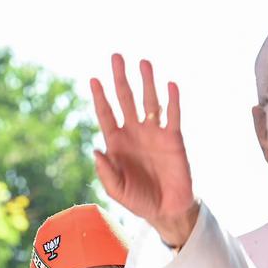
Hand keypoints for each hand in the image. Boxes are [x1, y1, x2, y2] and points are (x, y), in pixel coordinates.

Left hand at [90, 53, 197, 246]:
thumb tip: (96, 151)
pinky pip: (173, 116)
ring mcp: (154, 133)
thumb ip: (106, 172)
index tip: (93, 79)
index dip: (100, 97)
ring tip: (143, 62)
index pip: (106, 114)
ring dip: (146, 82)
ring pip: (149, 102)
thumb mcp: (117, 191)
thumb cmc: (139, 200)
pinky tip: (170, 85)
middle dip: (120, 78)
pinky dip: (173, 101)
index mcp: (117, 142)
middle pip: (125, 99)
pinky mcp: (174, 138)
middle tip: (116, 56)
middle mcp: (134, 132)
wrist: (167, 210)